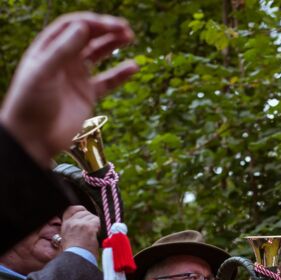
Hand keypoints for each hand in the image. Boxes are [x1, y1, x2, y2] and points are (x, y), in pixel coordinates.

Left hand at [0, 12, 137, 166]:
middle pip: (88, 37)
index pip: (73, 27)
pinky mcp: (87, 95)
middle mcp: (63, 60)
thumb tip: (84, 27)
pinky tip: (133, 67)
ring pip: (99, 54)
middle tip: (126, 30)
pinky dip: (121, 74)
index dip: (93, 23)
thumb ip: (63, 49)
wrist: (34, 138)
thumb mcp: (44, 72)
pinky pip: (107, 81)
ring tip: (130, 38)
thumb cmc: (31, 103)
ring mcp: (76, 77)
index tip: (111, 26)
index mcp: (48, 49)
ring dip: (114, 45)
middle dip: (107, 30)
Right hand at [60, 205, 99, 256]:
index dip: (80, 210)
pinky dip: (101, 227)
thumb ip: (73, 230)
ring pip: (93, 217)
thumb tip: (84, 227)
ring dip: (97, 224)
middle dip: (91, 219)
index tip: (85, 216)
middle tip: (93, 230)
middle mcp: (72, 222)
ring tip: (95, 234)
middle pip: (85, 212)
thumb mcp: (68, 239)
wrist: (75, 261)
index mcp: (65, 225)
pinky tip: (98, 234)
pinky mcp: (89, 228)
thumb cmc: (74, 254)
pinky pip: (98, 221)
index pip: (71, 209)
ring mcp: (80, 224)